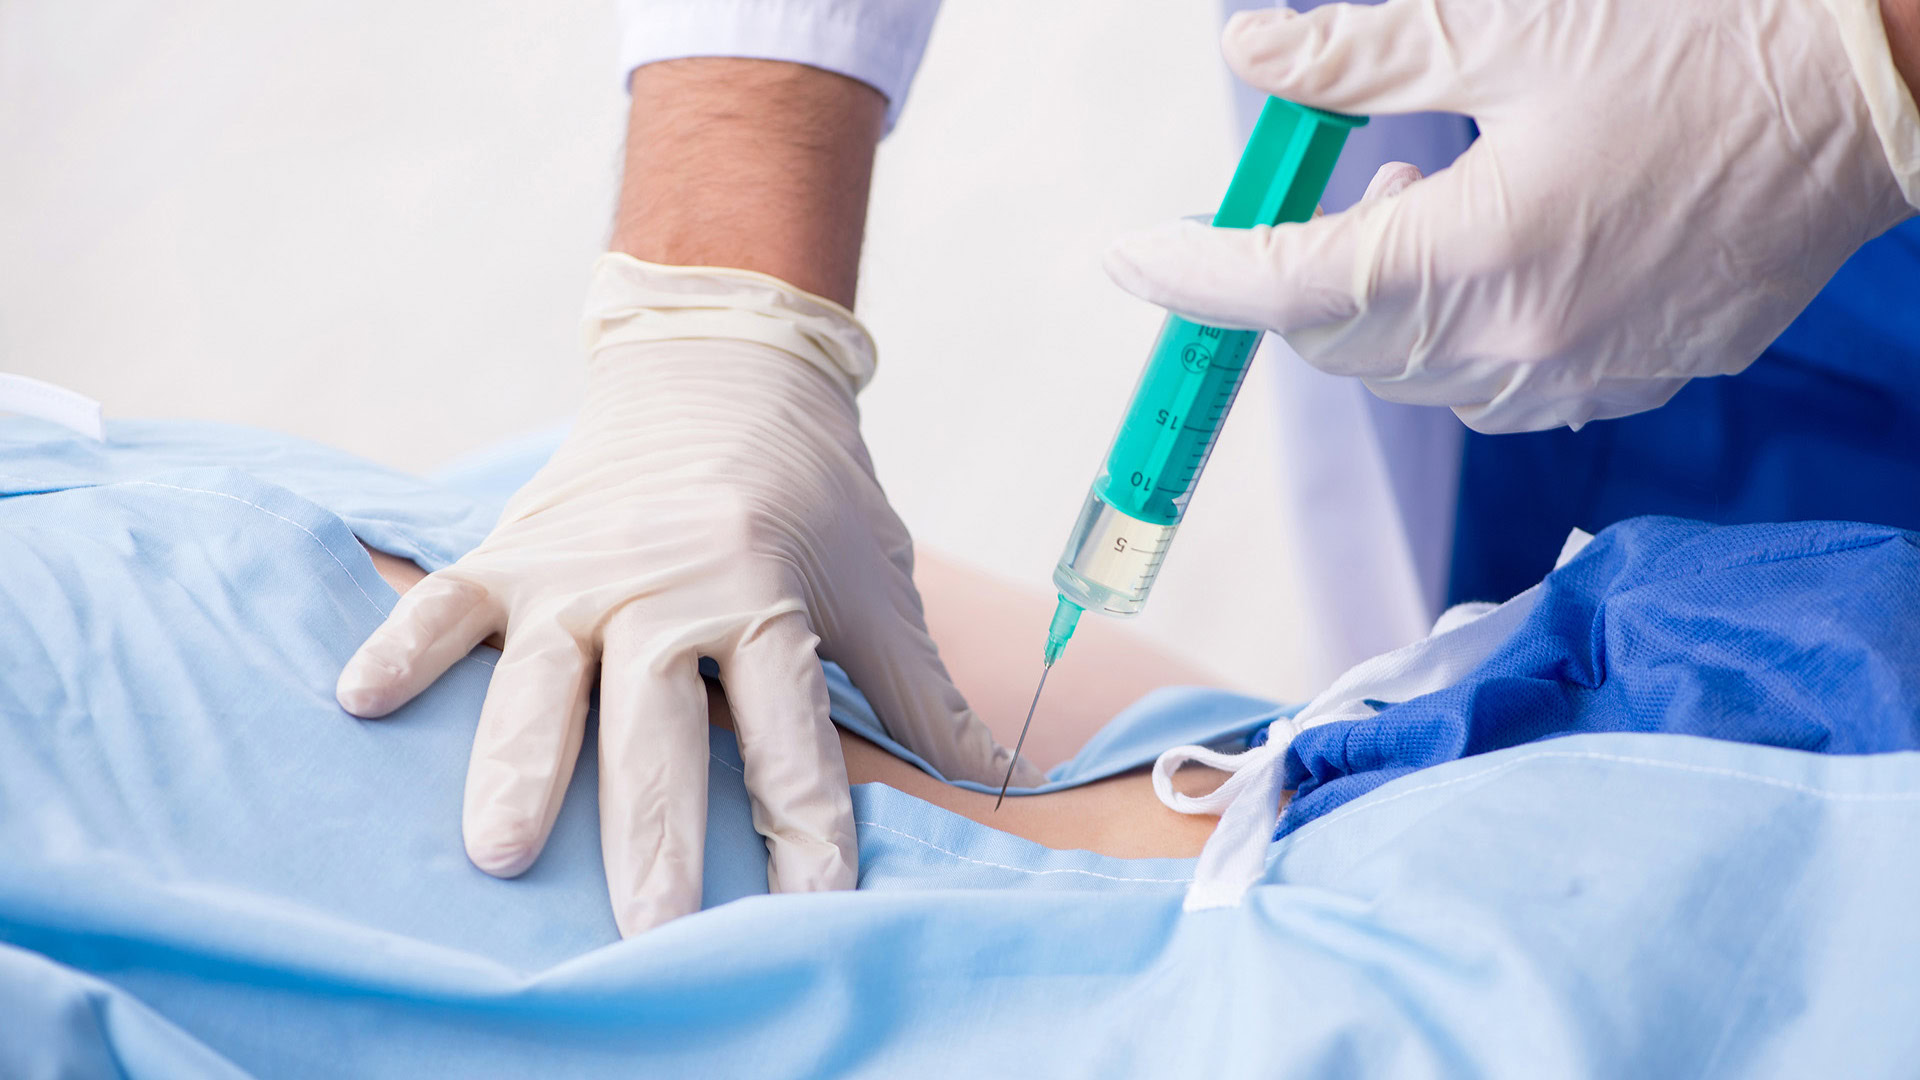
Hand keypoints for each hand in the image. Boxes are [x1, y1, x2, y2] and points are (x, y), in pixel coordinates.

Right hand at [337, 255, 1040, 934]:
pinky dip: (407, 644)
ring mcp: (582, 568)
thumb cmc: (814, 488)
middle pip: (660, 724)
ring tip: (500, 853)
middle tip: (649, 929)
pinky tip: (361, 701)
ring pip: (545, 678)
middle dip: (657, 830)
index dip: (804, 830)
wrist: (724, 362)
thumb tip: (1004, 781)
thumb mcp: (877, 583)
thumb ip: (920, 692)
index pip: (789, 736)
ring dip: (521, 763)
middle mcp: (671, 587)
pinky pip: (449, 599)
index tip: (812, 915)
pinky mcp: (516, 547)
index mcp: (769, 597)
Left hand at [1105, 0, 1919, 432]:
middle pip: (1344, 346)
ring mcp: (1589, 374)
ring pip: (1418, 375)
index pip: (1283, 292)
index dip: (1190, 275)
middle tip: (1357, 178)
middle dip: (1308, 274)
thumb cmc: (1705, 34)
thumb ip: (1360, 58)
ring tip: (1443, 194)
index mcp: (1479, 258)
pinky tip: (1511, 248)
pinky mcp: (1640, 377)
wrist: (1878, 84)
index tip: (1128, 256)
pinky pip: (1503, 383)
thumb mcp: (1511, 22)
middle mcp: (1526, 345)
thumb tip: (1253, 58)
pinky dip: (1466, 329)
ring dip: (1390, 301)